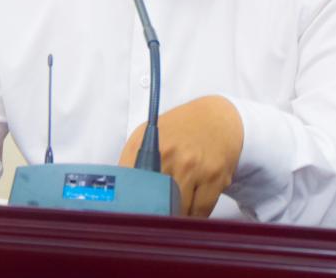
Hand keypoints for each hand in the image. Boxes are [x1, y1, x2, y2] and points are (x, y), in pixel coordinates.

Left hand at [119, 95, 243, 216]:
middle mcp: (168, 156)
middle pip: (154, 204)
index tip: (129, 216)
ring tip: (174, 213)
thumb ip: (132, 162)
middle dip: (153, 215)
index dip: (127, 206)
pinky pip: (201, 211)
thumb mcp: (148, 135)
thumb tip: (119, 193)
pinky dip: (195, 217)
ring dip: (176, 218)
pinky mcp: (215, 177)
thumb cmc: (180, 129)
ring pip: (179, 211)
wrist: (216, 117)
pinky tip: (192, 212)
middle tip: (152, 219)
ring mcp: (192, 167)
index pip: (128, 186)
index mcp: (145, 146)